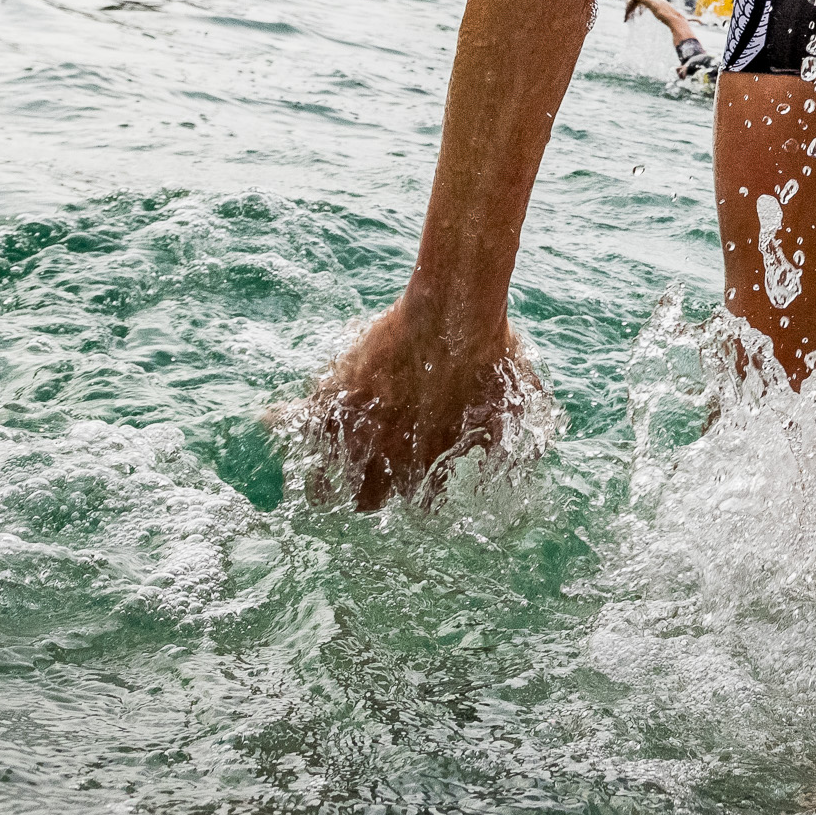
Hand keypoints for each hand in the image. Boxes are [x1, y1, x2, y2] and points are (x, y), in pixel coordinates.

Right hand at [299, 298, 546, 510]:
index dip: (417, 494)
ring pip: (325, 480)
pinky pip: (300, 422)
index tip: (414, 485)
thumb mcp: (523, 402)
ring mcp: (362, 427)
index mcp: (434, 461)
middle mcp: (393, 456)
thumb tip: (543, 453)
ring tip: (312, 486)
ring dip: (319, 483)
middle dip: (366, 496)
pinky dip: (283, 424)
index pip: (419, 501)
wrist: (454, 313)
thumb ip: (530, 436)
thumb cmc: (493, 353)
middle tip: (363, 487)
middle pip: (368, 501)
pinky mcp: (338, 396)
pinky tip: (272, 425)